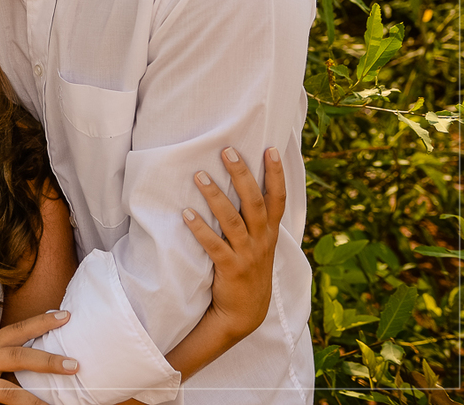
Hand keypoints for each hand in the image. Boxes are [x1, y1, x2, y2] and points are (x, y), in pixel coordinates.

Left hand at [183, 146, 286, 342]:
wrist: (244, 314)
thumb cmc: (248, 272)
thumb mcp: (260, 246)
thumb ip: (256, 221)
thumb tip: (245, 188)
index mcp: (269, 233)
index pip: (277, 198)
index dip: (276, 174)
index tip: (270, 149)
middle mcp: (261, 241)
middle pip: (254, 202)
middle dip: (242, 175)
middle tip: (227, 151)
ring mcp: (247, 255)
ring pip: (232, 220)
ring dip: (215, 196)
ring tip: (199, 175)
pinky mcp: (230, 269)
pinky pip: (214, 246)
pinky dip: (200, 229)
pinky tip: (186, 214)